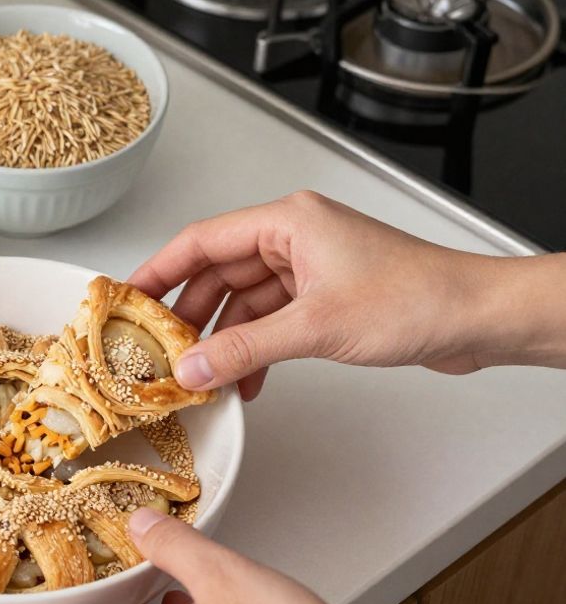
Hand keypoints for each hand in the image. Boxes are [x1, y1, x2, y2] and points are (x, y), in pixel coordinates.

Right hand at [129, 191, 565, 399]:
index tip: (126, 298)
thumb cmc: (418, 298)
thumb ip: (246, 348)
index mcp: (287, 222)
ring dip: (222, 340)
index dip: (158, 270)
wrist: (478, 318)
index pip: (201, 240)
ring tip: (199, 374)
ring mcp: (310, 268)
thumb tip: (192, 366)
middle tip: (156, 348)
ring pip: (243, 302)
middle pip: (217, 273)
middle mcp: (294, 238)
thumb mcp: (316, 327)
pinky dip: (253, 350)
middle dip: (188, 315)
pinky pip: (270, 321)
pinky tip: (244, 381)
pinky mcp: (324, 298)